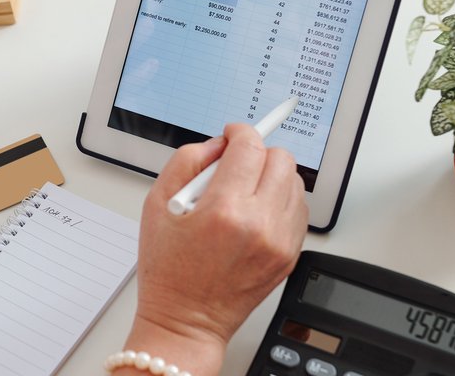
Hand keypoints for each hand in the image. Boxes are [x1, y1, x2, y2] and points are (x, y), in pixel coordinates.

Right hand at [118, 124, 307, 374]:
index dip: (240, 133)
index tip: (232, 135)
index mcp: (224, 210)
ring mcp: (279, 242)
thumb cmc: (168, 271)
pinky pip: (299, 211)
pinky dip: (281, 202)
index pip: (250, 147)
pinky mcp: (289, 256)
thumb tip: (217, 146)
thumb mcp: (156, 206)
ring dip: (272, 177)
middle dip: (258, 154)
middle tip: (237, 164)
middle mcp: (259, 225)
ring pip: (295, 183)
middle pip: (281, 160)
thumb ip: (186, 162)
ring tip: (245, 191)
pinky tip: (257, 212)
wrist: (187, 321)